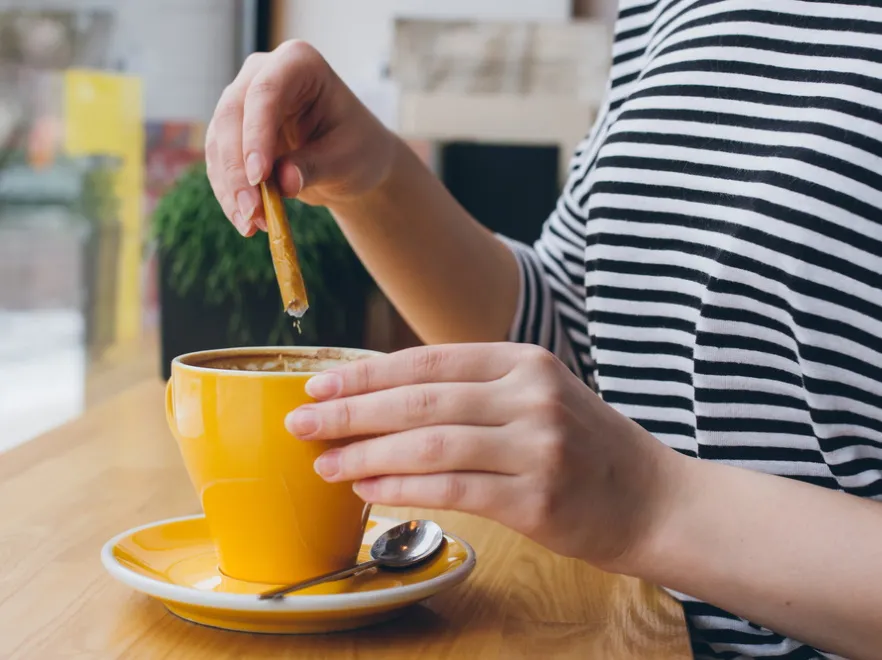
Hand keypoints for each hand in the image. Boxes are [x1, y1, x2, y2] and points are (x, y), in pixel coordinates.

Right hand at [205, 39, 395, 235]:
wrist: (352, 160)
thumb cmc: (358, 149)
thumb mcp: (346, 159)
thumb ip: (314, 167)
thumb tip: (283, 183)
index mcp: (299, 63)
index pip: (265, 92)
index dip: (256, 134)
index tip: (259, 177)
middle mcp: (263, 73)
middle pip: (233, 115)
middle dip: (238, 169)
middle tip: (252, 211)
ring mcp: (243, 100)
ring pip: (218, 141)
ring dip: (230, 187)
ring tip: (251, 225)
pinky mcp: (232, 131)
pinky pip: (219, 162)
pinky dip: (229, 194)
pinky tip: (246, 222)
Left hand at [284, 343, 681, 571]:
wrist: (653, 498)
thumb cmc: (583, 446)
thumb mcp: (536, 396)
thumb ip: (471, 390)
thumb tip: (383, 398)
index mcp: (524, 361)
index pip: (428, 361)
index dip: (366, 373)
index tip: (318, 384)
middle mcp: (530, 396)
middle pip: (420, 401)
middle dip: (351, 411)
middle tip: (301, 422)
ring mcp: (537, 446)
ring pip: (429, 445)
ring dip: (365, 454)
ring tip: (323, 463)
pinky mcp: (536, 498)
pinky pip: (451, 490)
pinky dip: (401, 488)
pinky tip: (367, 490)